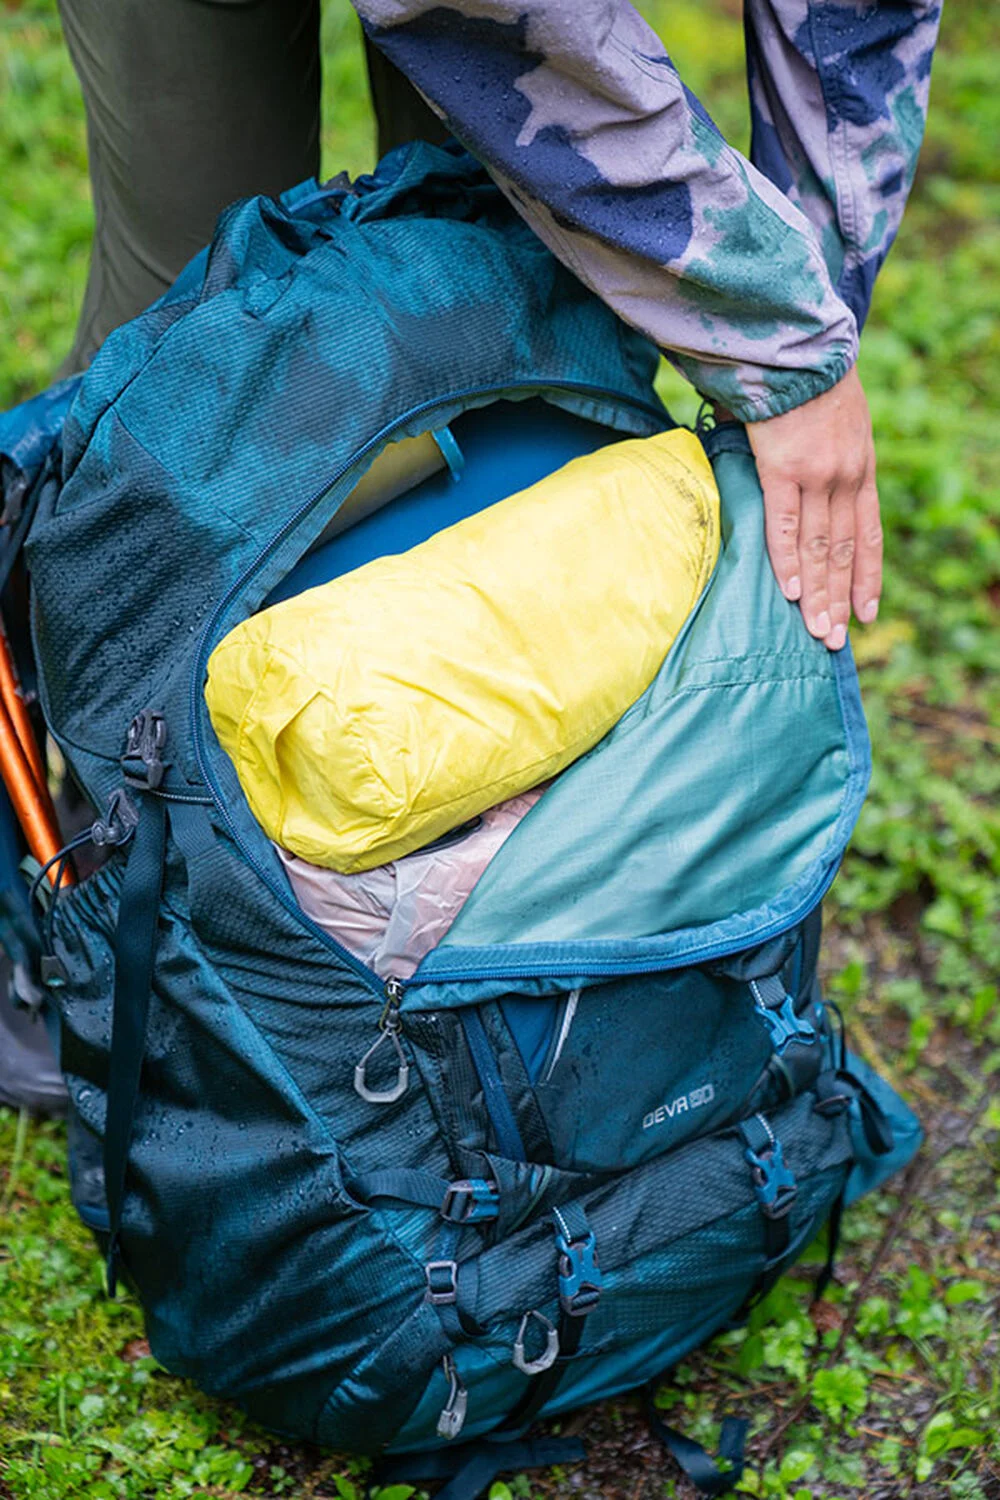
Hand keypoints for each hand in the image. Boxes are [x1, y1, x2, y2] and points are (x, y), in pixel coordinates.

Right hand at [745, 366, 881, 649]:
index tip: (867, 613)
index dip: (868, 578)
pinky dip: (787, 562)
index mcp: (861, 468)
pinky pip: (784, 526)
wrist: (796, 344)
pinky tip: (789, 593)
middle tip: (835, 641)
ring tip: (815, 631)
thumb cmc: (809, 380)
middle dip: (840, 600)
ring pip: (819, 549)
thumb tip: (805, 489)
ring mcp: (817, 475)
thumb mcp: (840, 422)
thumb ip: (829, 460)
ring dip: (817, 595)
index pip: (868, 535)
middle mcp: (846, 478)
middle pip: (844, 552)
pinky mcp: (783, 469)